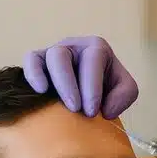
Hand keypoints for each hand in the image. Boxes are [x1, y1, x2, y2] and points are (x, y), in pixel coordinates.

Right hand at [22, 35, 138, 118]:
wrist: (90, 97)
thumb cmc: (107, 90)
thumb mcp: (125, 90)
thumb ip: (124, 95)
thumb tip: (105, 108)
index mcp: (96, 49)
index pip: (92, 59)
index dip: (91, 86)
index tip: (91, 112)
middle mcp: (74, 46)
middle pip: (64, 57)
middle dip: (69, 85)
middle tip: (75, 109)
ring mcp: (54, 52)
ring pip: (49, 57)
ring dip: (56, 82)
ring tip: (58, 106)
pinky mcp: (39, 62)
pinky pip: (31, 60)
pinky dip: (33, 74)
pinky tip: (40, 91)